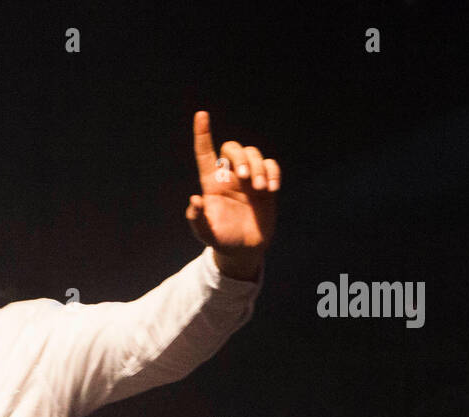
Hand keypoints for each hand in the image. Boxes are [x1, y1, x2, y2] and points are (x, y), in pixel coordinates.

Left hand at [184, 111, 278, 279]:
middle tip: (245, 179)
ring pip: (253, 154)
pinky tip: (271, 189)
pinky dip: (273, 173)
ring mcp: (248, 178)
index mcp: (211, 183)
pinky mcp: (266, 184)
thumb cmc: (221, 239)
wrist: (244, 249)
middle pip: (233, 148)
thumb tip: (195, 200)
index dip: (202, 134)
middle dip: (240, 158)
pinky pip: (271, 165)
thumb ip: (197, 219)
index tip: (201, 115)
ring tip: (261, 190)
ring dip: (258, 168)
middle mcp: (229, 176)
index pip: (205, 153)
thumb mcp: (205, 233)